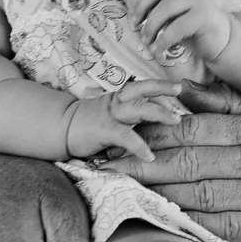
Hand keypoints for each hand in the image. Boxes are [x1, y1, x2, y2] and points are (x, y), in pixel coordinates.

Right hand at [63, 80, 185, 159]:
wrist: (61, 128)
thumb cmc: (90, 124)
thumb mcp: (113, 115)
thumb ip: (133, 116)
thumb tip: (161, 121)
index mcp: (120, 98)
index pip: (143, 87)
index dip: (161, 86)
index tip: (179, 87)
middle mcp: (117, 102)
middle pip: (142, 89)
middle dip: (162, 87)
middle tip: (179, 89)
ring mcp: (111, 115)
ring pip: (138, 107)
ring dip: (159, 112)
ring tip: (176, 120)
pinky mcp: (104, 130)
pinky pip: (125, 136)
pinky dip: (139, 145)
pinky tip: (150, 156)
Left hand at [107, 82, 240, 241]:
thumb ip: (232, 106)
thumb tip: (184, 92)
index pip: (197, 128)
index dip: (155, 131)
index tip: (125, 131)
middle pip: (189, 162)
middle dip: (143, 163)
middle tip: (106, 163)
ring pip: (198, 195)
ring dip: (156, 193)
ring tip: (123, 188)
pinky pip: (218, 226)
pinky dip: (187, 221)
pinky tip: (161, 215)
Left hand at [129, 0, 230, 63]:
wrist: (221, 42)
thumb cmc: (192, 29)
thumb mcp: (169, 17)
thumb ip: (153, 7)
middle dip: (141, 8)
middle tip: (135, 25)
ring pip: (165, 9)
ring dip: (151, 27)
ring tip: (146, 42)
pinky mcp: (203, 15)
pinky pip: (177, 27)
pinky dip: (164, 40)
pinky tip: (158, 50)